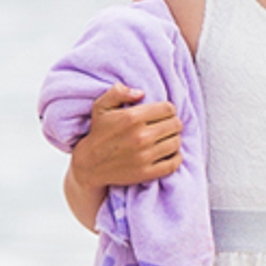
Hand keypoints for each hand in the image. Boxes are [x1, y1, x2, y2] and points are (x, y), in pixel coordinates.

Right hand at [67, 87, 181, 190]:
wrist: (89, 165)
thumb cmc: (98, 134)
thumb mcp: (101, 107)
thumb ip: (118, 92)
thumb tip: (140, 93)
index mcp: (132, 118)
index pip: (168, 109)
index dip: (168, 110)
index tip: (163, 114)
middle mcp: (141, 137)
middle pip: (175, 125)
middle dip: (172, 123)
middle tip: (165, 126)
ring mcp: (145, 156)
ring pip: (176, 143)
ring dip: (174, 139)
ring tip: (166, 139)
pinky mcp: (147, 172)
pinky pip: (173, 163)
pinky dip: (175, 158)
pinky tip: (169, 154)